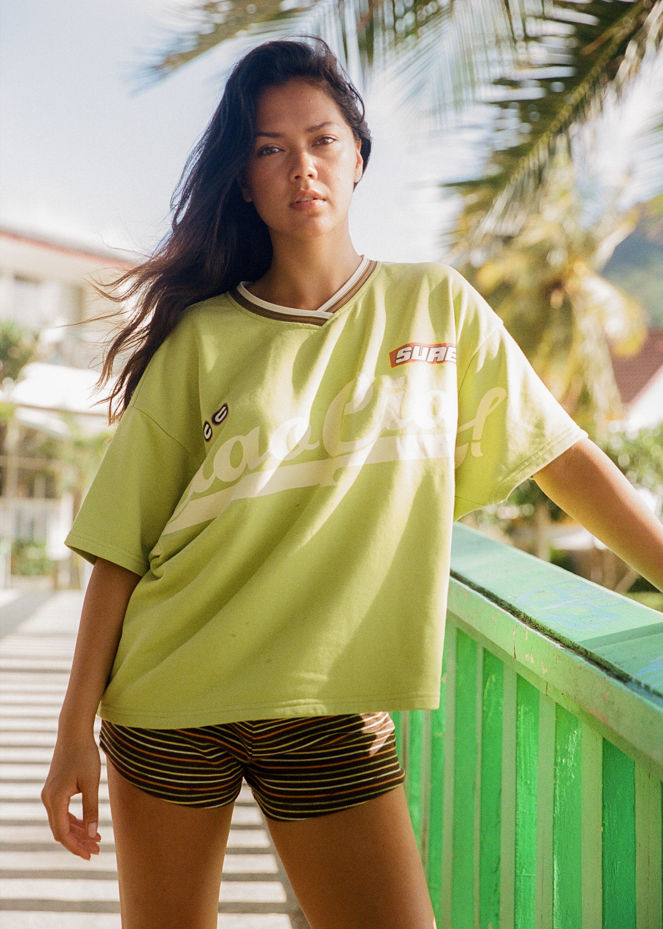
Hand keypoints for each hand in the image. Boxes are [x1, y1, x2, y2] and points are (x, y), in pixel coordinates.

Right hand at [41, 734, 101, 858]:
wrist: (74, 733)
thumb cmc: (84, 755)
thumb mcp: (91, 783)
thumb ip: (91, 809)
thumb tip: (93, 834)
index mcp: (55, 799)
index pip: (62, 833)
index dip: (76, 846)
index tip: (91, 854)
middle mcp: (48, 799)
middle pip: (61, 830)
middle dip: (78, 842)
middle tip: (97, 851)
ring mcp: (50, 794)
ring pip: (62, 822)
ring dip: (78, 832)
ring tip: (96, 841)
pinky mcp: (55, 789)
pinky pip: (63, 812)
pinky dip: (75, 821)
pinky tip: (88, 826)